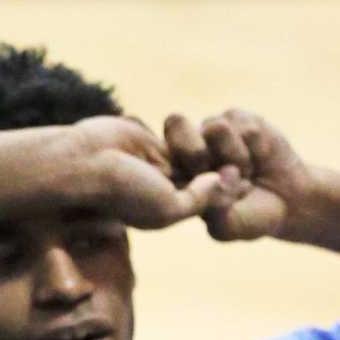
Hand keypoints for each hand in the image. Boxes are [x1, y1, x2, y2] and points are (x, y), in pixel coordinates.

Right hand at [61, 116, 236, 230]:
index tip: (251, 184)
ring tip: (238, 143)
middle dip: (225, 173)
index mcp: (169, 212)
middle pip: (203, 182)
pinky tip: (217, 127)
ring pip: (194, 159)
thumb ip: (199, 199)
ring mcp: (158, 166)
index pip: (206, 204)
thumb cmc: (123, 192)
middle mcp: (165, 191)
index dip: (228, 195)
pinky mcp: (150, 142)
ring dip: (211, 152)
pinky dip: (194, 136)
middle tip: (254, 163)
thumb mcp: (167, 207)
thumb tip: (225, 184)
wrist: (85, 163)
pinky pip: (180, 139)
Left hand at [162, 108, 312, 240]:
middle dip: (200, 154)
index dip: (181, 165)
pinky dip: (257, 150)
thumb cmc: (251, 217)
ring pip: (216, 128)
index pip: (159, 151)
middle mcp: (192, 145)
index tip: (202, 185)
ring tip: (246, 174)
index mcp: (178, 172)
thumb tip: (221, 176)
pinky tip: (261, 161)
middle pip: (176, 124)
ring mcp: (216, 128)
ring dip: (236, 157)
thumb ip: (216, 212)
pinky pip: (247, 127)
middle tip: (224, 178)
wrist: (289, 202)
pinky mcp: (242, 118)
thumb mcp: (230, 226)